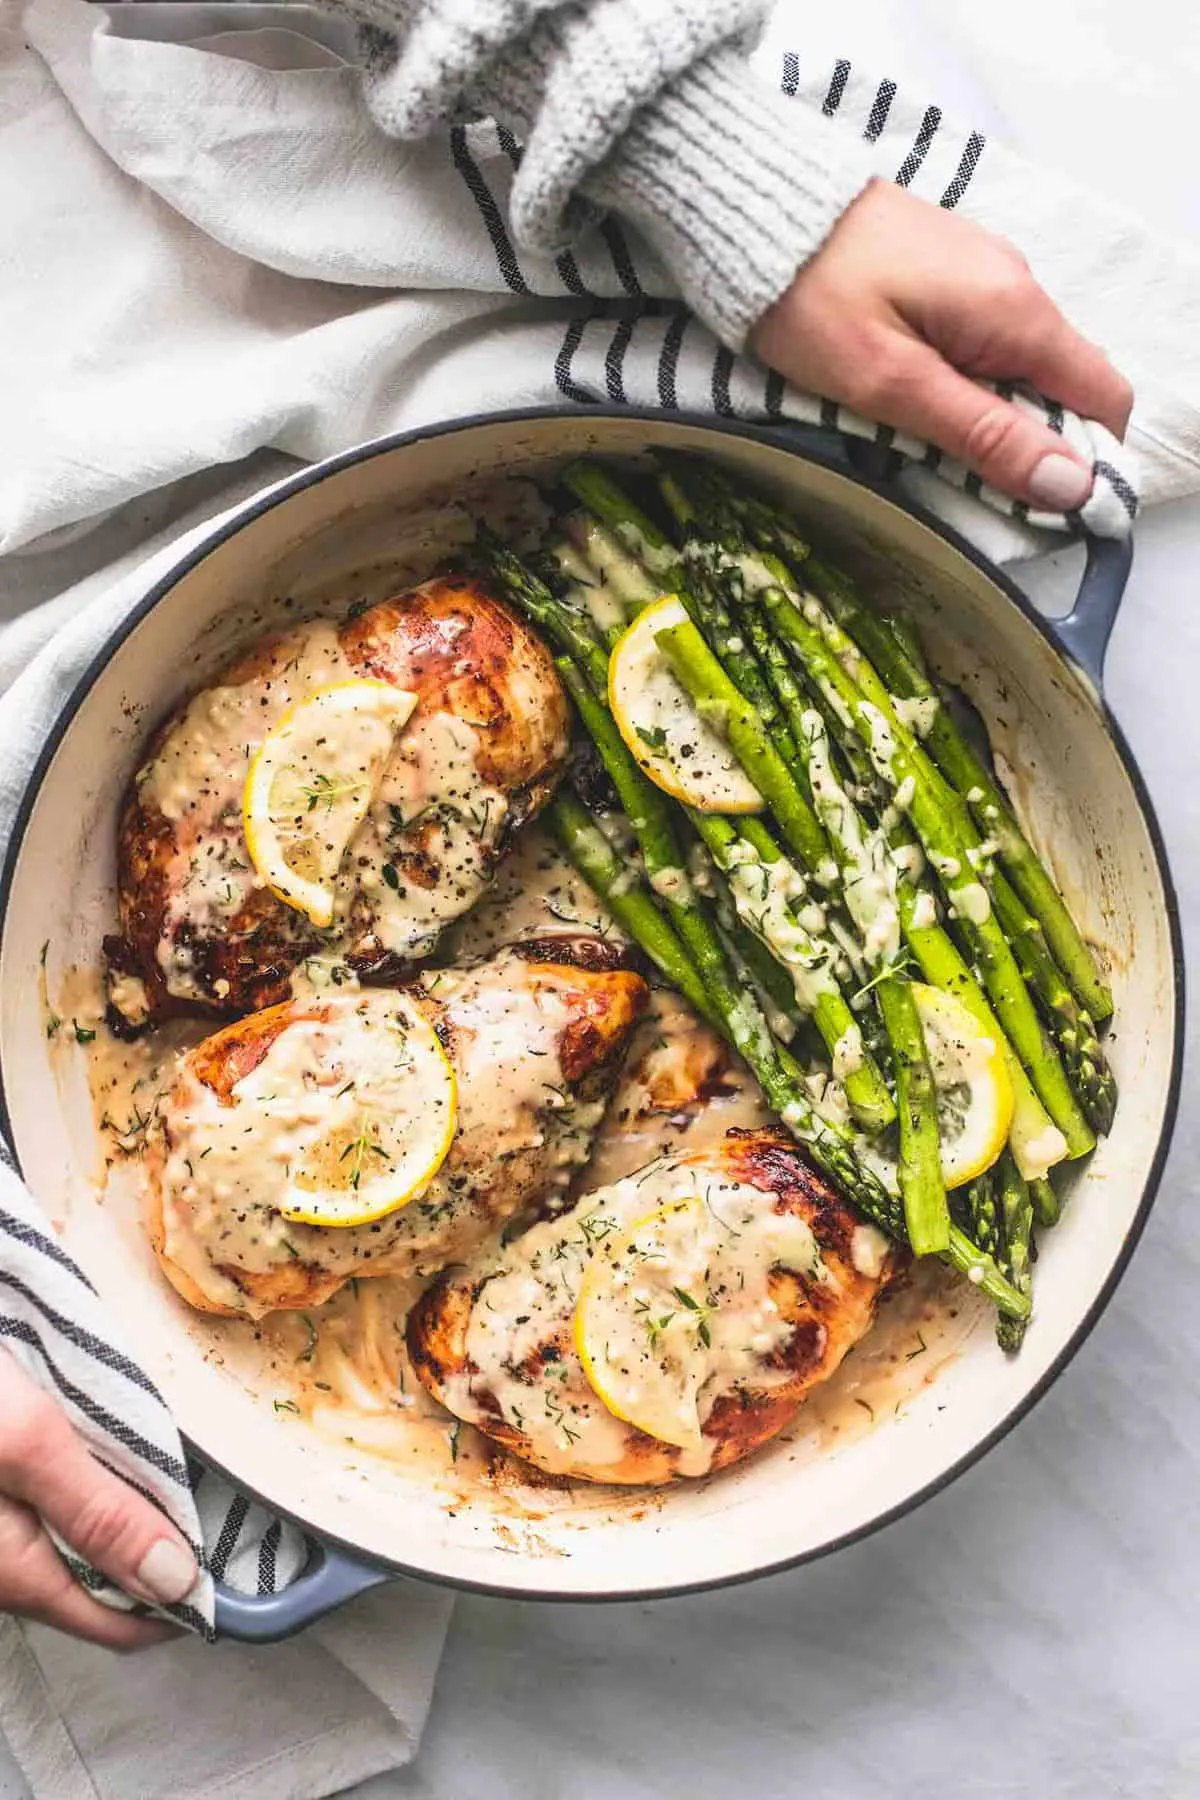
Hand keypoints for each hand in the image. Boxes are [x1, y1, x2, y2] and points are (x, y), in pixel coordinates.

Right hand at [0, 1348, 196, 1648]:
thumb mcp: (28, 1444)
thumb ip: (100, 1513)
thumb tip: (175, 1582)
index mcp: (17, 1575)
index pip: (124, 1625)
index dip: (186, 1599)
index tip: (239, 1558)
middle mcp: (0, 1569)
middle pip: (102, 1582)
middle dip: (157, 1546)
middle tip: (213, 1492)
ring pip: (75, 1543)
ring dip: (121, 1511)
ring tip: (167, 1461)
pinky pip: (50, 1509)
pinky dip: (86, 1485)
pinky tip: (105, 1440)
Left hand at [752, 178, 1132, 509]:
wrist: (755, 204)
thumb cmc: (810, 295)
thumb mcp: (893, 384)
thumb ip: (983, 435)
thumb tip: (1069, 484)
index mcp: (1016, 312)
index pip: (1103, 399)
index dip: (1085, 462)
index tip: (1038, 506)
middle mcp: (1015, 285)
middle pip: (1061, 387)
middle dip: (1026, 444)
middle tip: (955, 477)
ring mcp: (982, 274)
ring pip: (1017, 367)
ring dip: (986, 415)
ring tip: (915, 434)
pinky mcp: (948, 272)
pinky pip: (980, 341)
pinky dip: (958, 380)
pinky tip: (904, 390)